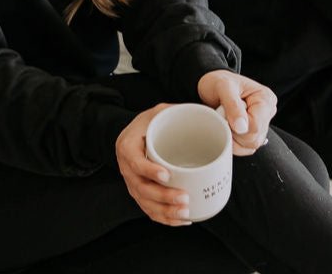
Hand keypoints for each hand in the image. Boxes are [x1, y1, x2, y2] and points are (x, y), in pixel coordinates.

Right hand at [115, 105, 192, 225]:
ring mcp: (132, 182)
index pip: (135, 162)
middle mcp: (126, 167)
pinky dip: (164, 218)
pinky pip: (149, 210)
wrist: (134, 134)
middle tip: (184, 198)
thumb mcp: (158, 112)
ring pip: (146, 203)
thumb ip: (175, 112)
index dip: (149, 170)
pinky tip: (181, 219)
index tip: (167, 175)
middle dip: (163, 196)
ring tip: (186, 211)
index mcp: (127, 146)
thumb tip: (205, 114)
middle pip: (141, 188)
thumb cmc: (149, 123)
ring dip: (166, 211)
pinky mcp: (139, 193)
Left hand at [196, 70, 275, 156]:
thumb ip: (232, 105)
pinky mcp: (253, 133)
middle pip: (254, 139)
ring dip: (232, 137)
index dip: (237, 126)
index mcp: (265, 99)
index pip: (255, 126)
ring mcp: (261, 125)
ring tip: (225, 119)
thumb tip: (241, 127)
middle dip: (234, 132)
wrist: (211, 86)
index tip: (224, 114)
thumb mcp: (222, 86)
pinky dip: (233, 142)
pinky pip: (246, 148)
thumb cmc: (217, 82)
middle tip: (223, 115)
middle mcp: (267, 113)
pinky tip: (227, 127)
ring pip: (250, 146)